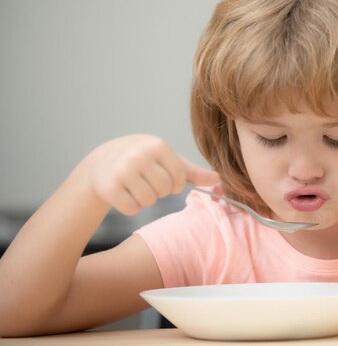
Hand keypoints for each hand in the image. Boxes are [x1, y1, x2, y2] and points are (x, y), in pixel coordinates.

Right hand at [76, 134, 218, 214]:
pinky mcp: (109, 187)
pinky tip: (124, 194)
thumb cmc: (143, 161)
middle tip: (148, 182)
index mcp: (157, 146)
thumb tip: (217, 179)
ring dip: (145, 199)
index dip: (175, 183)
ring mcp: (122, 171)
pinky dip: (131, 206)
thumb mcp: (166, 160)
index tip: (165, 179)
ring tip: (136, 187)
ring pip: (149, 201)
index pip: (179, 176)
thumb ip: (191, 171)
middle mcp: (138, 155)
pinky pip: (131, 208)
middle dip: (159, 191)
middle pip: (164, 190)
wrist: (102, 162)